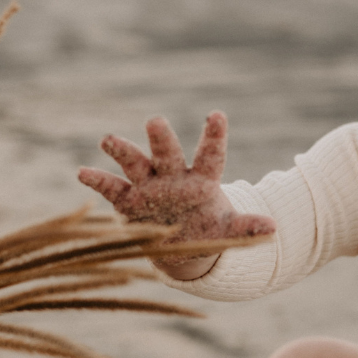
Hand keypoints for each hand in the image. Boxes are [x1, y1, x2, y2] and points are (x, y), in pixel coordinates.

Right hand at [78, 112, 273, 277]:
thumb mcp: (228, 231)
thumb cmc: (207, 228)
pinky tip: (82, 172)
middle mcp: (173, 176)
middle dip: (161, 138)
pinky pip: (112, 188)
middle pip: (167, 153)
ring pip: (135, 163)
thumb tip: (274, 228)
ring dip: (123, 151)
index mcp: (201, 180)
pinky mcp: (128, 201)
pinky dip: (98, 181)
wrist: (180, 243)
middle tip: (155, 121)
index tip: (217, 115)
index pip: (210, 155)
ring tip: (108, 139)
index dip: (213, 136)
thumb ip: (247, 229)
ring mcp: (148, 186)